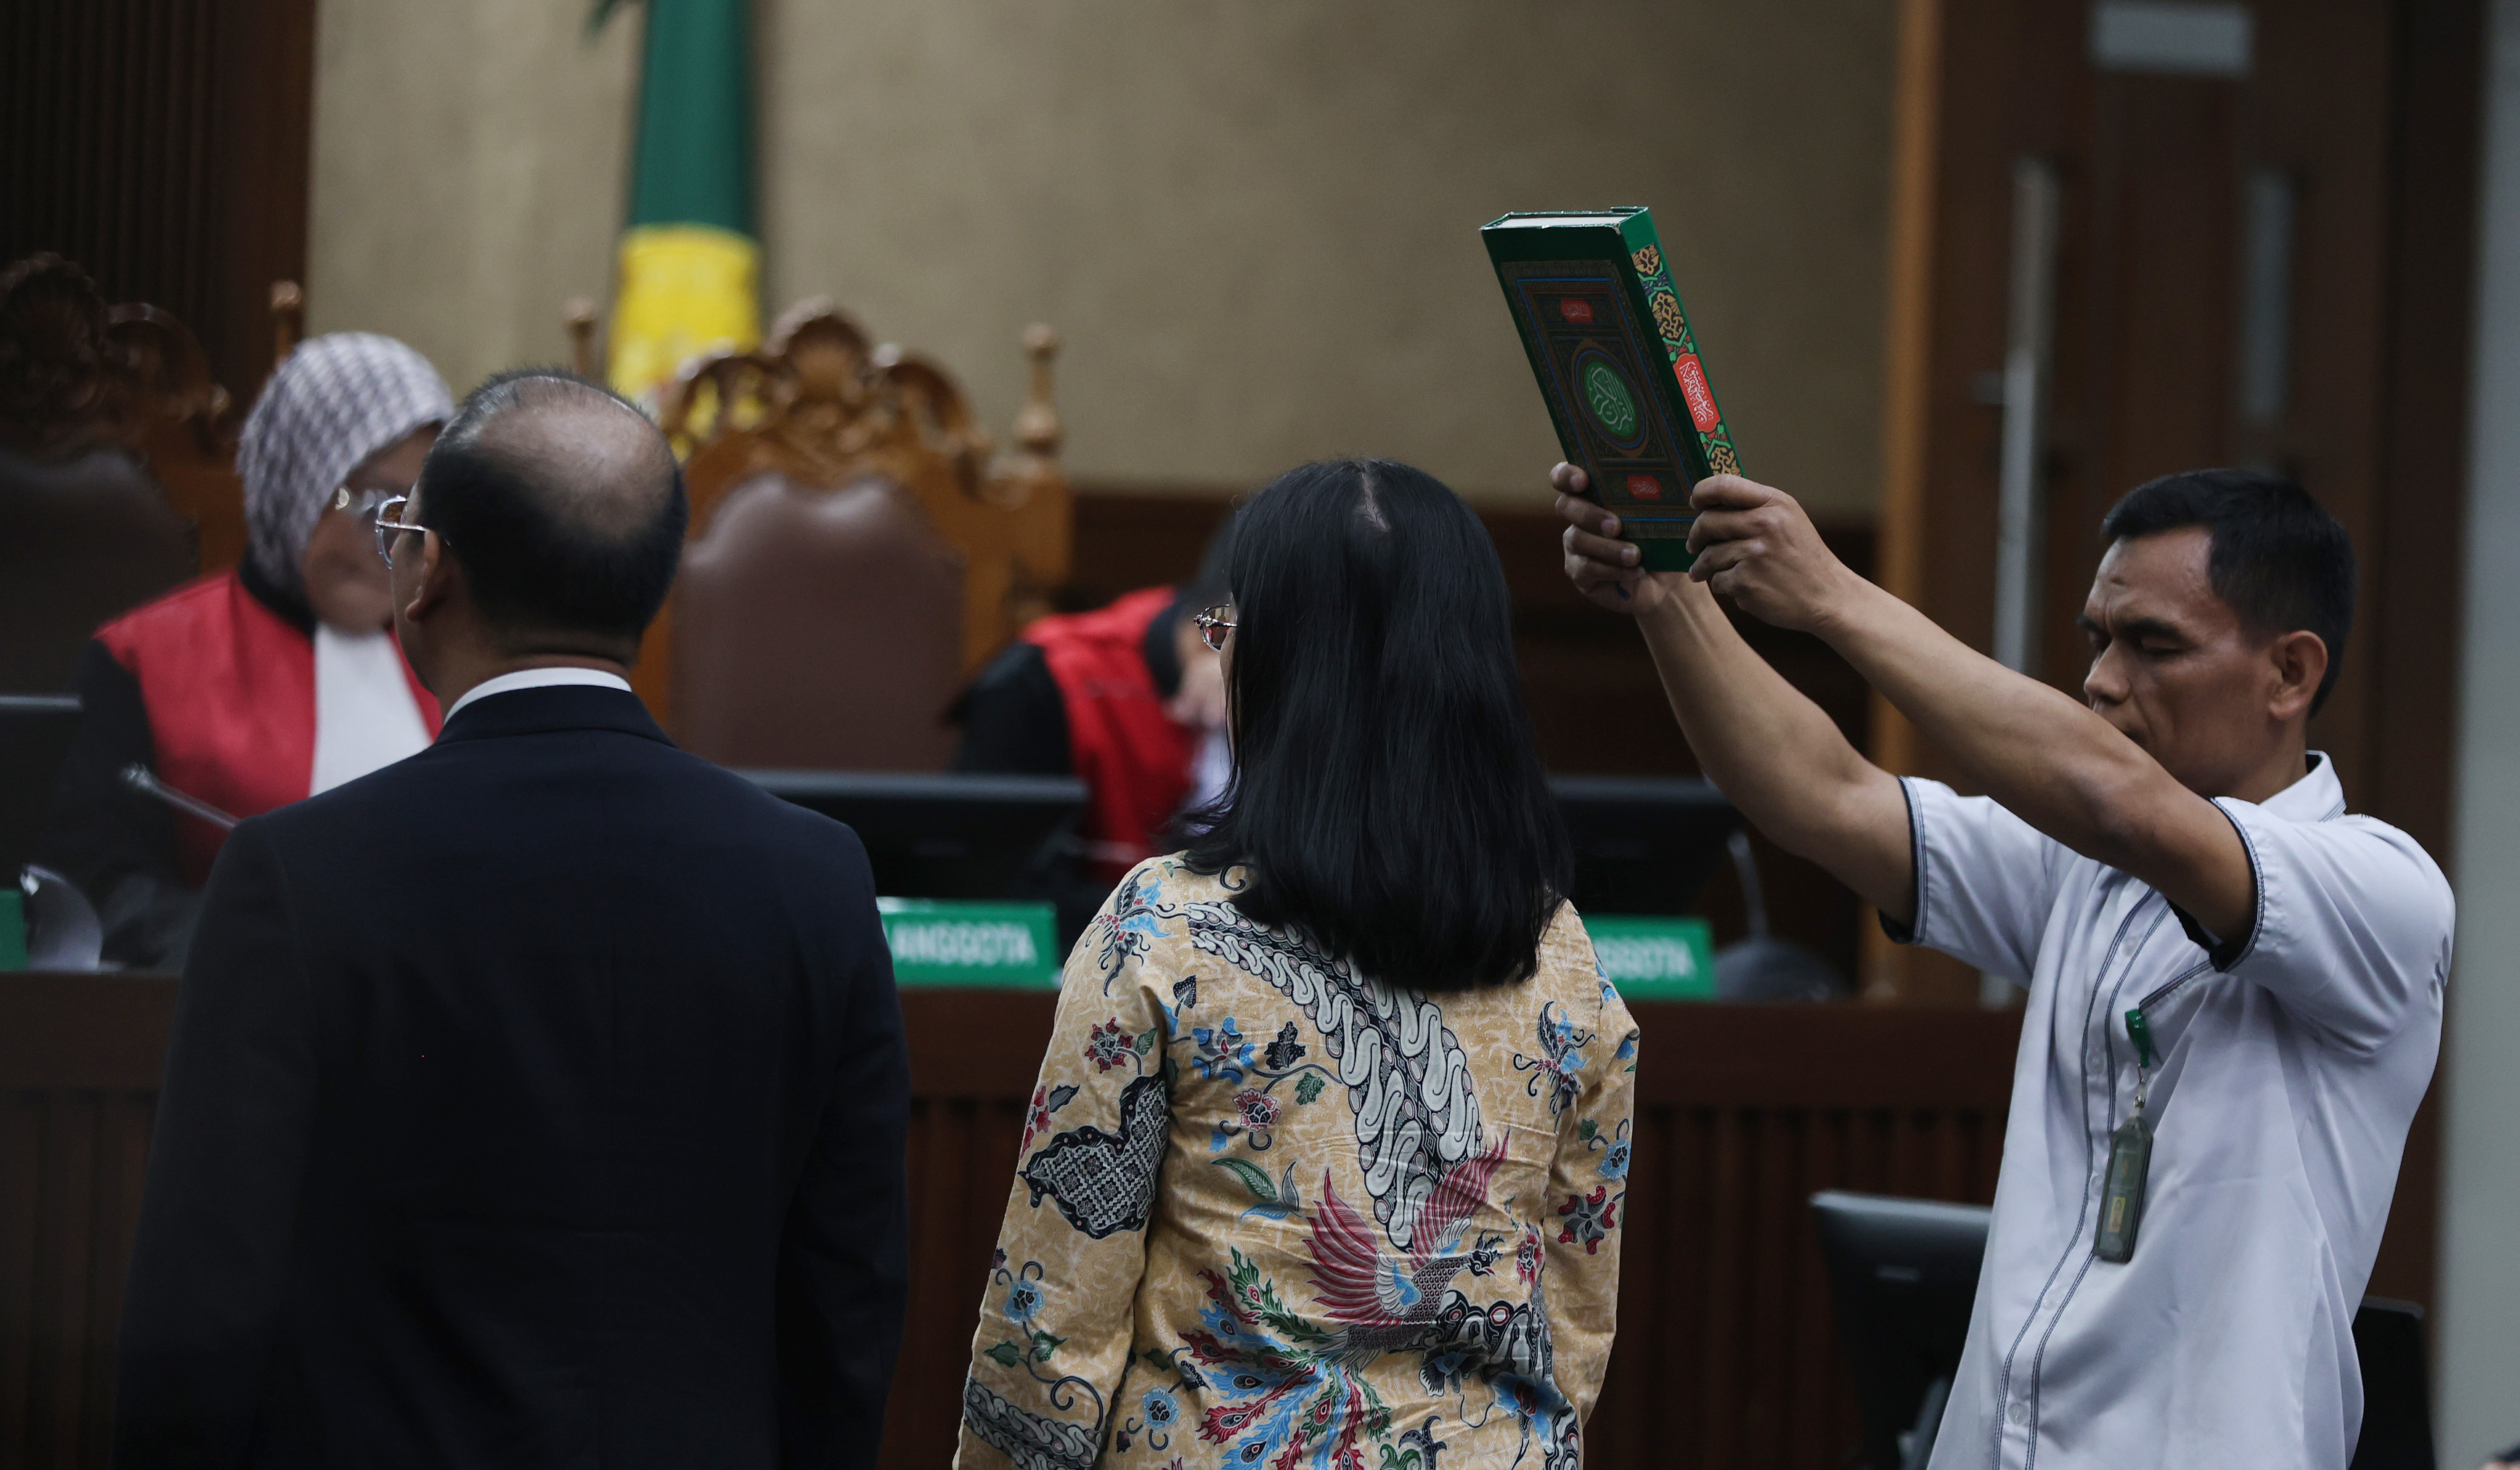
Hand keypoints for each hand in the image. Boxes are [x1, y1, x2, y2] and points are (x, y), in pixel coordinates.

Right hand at [1553, 463, 1685, 615]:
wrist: (1663, 579)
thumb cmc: (1660, 537)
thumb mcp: (1661, 514)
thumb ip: (1654, 495)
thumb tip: (1665, 478)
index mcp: (1593, 492)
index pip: (1564, 476)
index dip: (1566, 475)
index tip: (1582, 480)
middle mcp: (1578, 515)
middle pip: (1566, 506)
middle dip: (1590, 514)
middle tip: (1616, 526)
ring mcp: (1575, 545)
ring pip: (1578, 539)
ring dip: (1608, 547)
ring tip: (1635, 555)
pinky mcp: (1578, 572)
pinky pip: (1587, 568)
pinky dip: (1613, 569)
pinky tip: (1635, 570)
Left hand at [1685, 475, 1859, 633]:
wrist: (1828, 596)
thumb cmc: (1802, 558)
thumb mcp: (1788, 520)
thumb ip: (1755, 508)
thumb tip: (1709, 505)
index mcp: (1774, 503)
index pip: (1724, 485)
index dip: (1701, 493)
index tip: (1695, 503)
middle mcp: (1765, 524)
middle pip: (1707, 522)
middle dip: (1695, 537)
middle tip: (1693, 546)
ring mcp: (1755, 554)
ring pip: (1708, 555)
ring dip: (1704, 567)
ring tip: (1705, 572)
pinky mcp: (1746, 582)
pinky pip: (1717, 581)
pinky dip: (1724, 586)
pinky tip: (1741, 588)